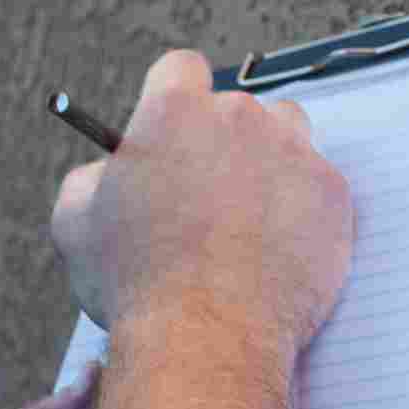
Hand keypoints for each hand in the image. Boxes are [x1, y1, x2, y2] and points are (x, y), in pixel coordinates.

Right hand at [50, 50, 354, 353]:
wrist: (206, 338)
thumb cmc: (135, 283)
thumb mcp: (76, 223)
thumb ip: (93, 177)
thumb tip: (110, 172)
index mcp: (175, 111)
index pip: (180, 70)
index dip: (174, 102)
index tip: (173, 134)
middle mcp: (240, 117)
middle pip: (236, 107)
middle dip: (222, 142)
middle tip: (206, 196)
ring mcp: (293, 152)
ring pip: (287, 133)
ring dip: (270, 160)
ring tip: (247, 217)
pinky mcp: (333, 194)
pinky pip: (318, 185)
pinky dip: (302, 210)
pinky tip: (277, 249)